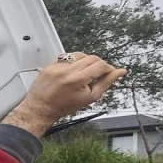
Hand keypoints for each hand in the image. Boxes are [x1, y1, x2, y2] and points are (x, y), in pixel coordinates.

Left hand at [4, 53, 126, 136]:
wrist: (41, 108)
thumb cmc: (65, 106)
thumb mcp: (89, 98)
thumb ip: (106, 83)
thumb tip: (120, 72)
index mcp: (78, 79)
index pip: (100, 65)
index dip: (109, 68)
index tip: (110, 72)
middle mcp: (67, 70)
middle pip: (91, 58)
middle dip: (99, 64)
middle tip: (99, 73)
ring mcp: (57, 66)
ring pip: (79, 54)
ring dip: (86, 60)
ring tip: (86, 72)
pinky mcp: (49, 65)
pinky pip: (66, 56)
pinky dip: (73, 60)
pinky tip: (73, 69)